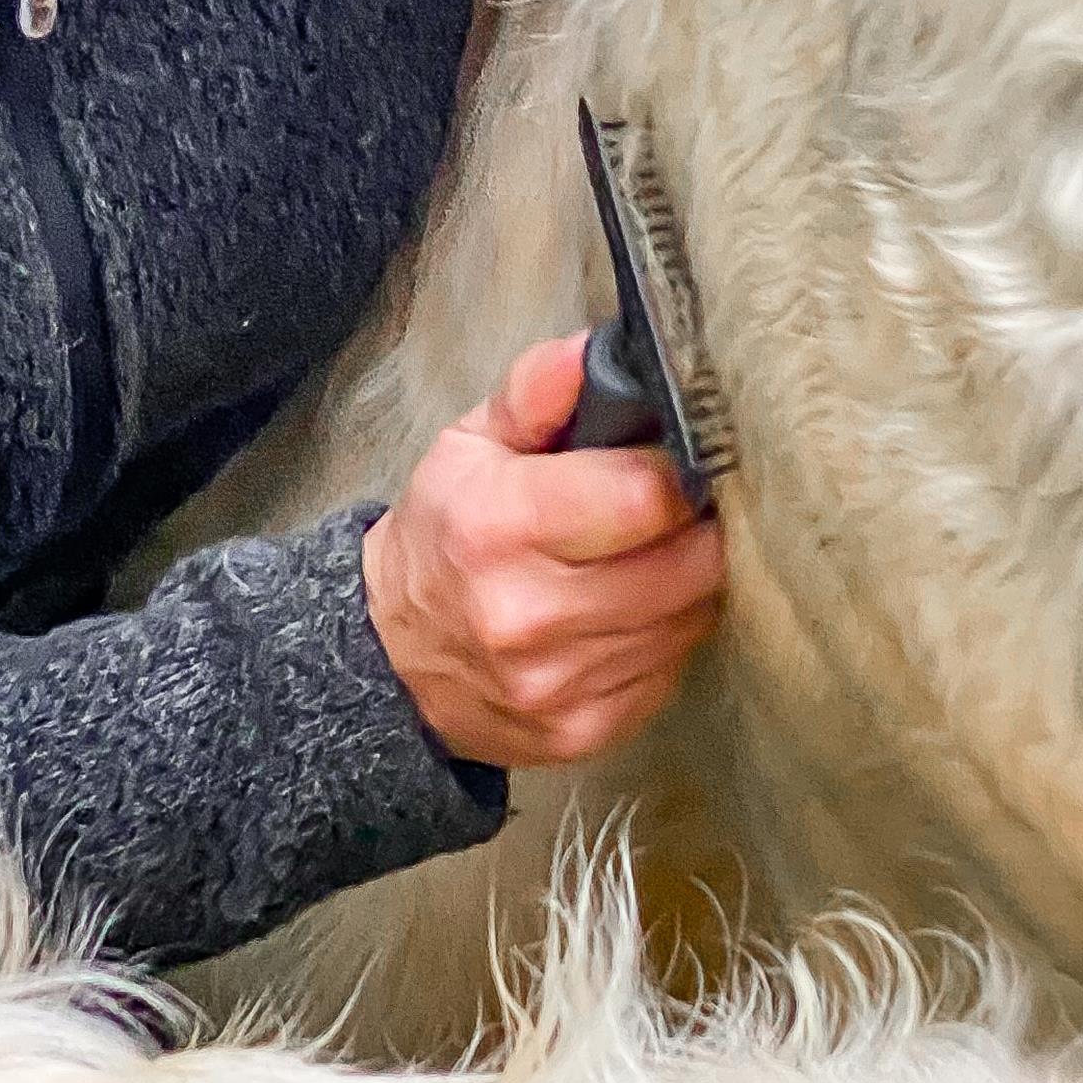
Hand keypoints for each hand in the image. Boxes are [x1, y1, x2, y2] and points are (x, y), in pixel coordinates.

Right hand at [363, 333, 726, 770]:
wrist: (387, 658)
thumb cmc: (444, 536)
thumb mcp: (469, 446)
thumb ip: (538, 392)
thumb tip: (598, 351)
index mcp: (500, 526)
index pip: (647, 496)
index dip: (678, 473)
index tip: (673, 464)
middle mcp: (528, 614)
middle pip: (688, 564)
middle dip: (695, 531)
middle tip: (676, 514)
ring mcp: (557, 683)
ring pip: (689, 620)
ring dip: (687, 586)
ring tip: (651, 561)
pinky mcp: (581, 730)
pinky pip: (670, 672)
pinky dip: (665, 639)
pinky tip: (632, 615)